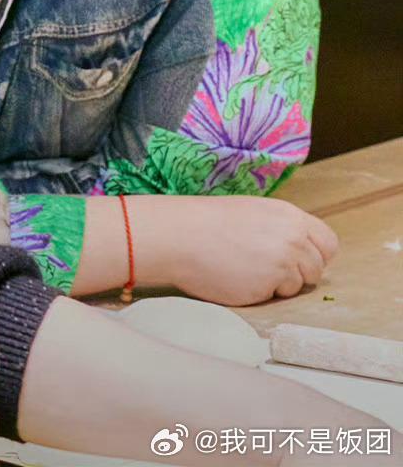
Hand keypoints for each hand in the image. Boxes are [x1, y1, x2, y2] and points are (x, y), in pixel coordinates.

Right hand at [142, 195, 337, 304]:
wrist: (182, 235)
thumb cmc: (210, 224)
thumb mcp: (254, 213)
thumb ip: (282, 229)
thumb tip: (300, 249)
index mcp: (289, 214)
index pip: (328, 242)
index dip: (315, 254)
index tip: (296, 259)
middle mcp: (293, 235)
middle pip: (319, 266)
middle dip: (300, 273)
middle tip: (270, 269)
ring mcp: (285, 259)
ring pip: (301, 284)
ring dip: (281, 284)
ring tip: (250, 270)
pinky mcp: (271, 282)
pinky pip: (280, 296)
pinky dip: (265, 293)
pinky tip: (242, 278)